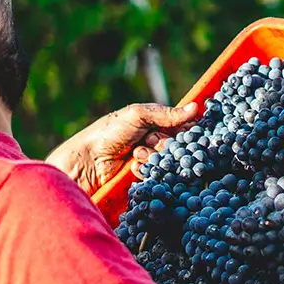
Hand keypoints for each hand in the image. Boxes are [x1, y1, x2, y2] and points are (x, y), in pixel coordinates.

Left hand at [47, 101, 198, 195]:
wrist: (88, 159)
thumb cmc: (109, 132)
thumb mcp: (137, 115)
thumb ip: (166, 113)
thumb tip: (196, 107)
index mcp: (153, 122)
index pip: (180, 125)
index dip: (185, 128)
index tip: (186, 131)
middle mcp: (153, 140)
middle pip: (176, 144)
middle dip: (165, 143)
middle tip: (150, 140)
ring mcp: (149, 159)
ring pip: (168, 160)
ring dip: (153, 156)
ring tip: (136, 153)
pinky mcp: (144, 176)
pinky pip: (157, 174)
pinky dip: (146, 169)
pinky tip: (132, 166)